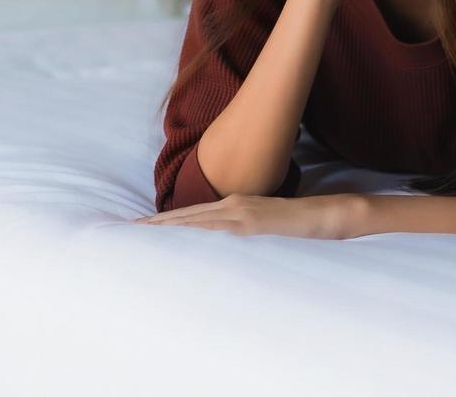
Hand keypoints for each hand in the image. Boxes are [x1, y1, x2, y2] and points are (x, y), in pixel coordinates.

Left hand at [131, 192, 354, 239]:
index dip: (165, 222)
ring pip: (194, 220)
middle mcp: (232, 204)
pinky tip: (176, 238)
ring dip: (166, 227)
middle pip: (185, 216)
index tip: (141, 228)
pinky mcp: (251, 223)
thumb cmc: (298, 228)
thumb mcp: (264, 231)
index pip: (191, 216)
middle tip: (128, 231)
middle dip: (156, 224)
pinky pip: (216, 229)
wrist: (327, 215)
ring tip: (141, 234)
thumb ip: (242, 235)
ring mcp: (240, 212)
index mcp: (234, 206)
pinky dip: (193, 232)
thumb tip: (224, 251)